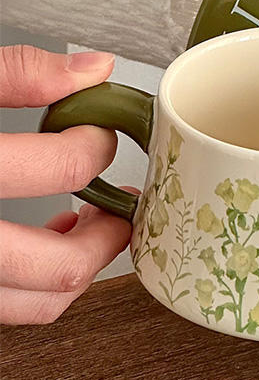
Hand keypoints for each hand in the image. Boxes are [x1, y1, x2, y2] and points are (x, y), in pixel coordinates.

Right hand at [0, 46, 130, 323]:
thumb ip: (15, 74)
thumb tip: (92, 69)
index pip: (63, 167)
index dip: (98, 143)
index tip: (99, 131)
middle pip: (60, 265)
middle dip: (110, 231)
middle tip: (124, 197)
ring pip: (38, 304)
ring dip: (83, 266)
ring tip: (91, 223)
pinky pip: (6, 310)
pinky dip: (40, 285)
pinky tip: (39, 241)